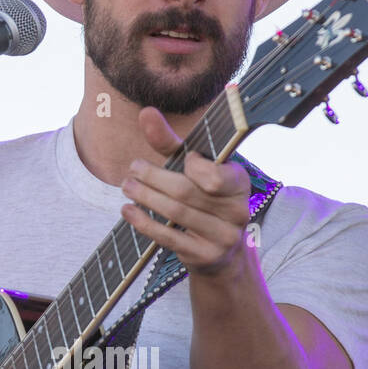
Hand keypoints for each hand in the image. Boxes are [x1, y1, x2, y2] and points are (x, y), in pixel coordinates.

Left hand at [120, 107, 254, 275]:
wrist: (221, 252)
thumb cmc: (203, 200)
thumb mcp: (192, 170)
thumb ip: (170, 144)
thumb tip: (145, 112)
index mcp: (240, 183)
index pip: (214, 174)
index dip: (193, 165)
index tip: (180, 159)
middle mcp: (237, 210)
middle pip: (187, 191)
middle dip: (155, 179)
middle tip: (132, 171)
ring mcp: (223, 237)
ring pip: (176, 213)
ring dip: (146, 198)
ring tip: (127, 187)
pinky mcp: (205, 256)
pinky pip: (169, 238)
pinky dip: (144, 223)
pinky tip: (128, 211)